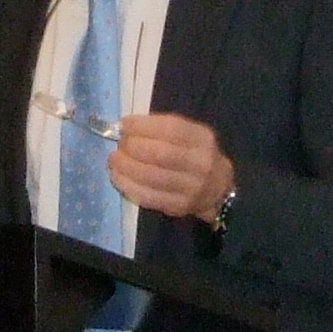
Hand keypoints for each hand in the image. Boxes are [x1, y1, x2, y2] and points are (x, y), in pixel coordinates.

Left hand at [107, 110, 235, 221]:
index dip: (143, 126)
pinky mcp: (178, 206)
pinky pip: (148, 197)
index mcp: (202, 140)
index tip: (124, 124)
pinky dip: (128, 185)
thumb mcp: (191, 134)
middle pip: (160, 154)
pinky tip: (118, 177)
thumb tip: (126, 126)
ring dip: (126, 167)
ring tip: (114, 160)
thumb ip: (163, 128)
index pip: (172, 129)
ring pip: (151, 177)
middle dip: (132, 147)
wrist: (218, 189)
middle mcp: (200, 164)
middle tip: (120, 144)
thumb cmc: (196, 154)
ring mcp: (190, 188)